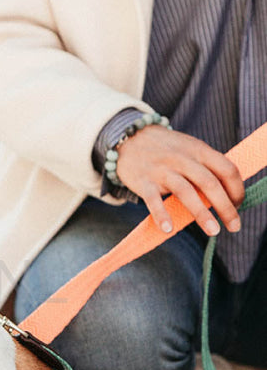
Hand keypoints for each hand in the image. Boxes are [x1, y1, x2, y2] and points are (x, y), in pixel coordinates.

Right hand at [115, 126, 243, 235]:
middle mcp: (182, 159)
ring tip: (213, 231)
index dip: (237, 189)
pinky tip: (168, 229)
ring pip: (186, 192)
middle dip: (226, 207)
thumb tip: (227, 195)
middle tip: (234, 226)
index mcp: (199, 150)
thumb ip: (207, 167)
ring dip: (202, 213)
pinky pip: (153, 200)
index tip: (238, 205)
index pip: (227, 169)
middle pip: (210, 183)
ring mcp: (162, 170)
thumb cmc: (166, 149)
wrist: (130, 138)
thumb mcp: (190, 149)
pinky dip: (161, 214)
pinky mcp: (143, 181)